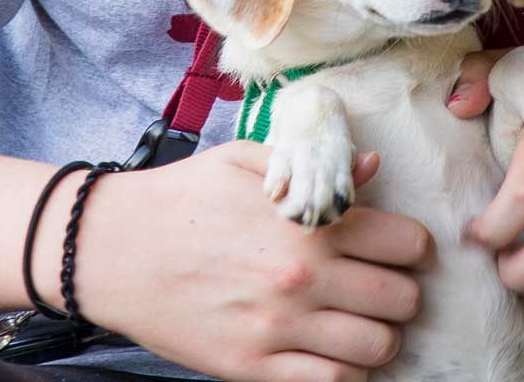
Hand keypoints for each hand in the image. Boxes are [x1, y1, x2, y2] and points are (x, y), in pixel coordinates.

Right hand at [68, 142, 432, 381]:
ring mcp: (278, 327)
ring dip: (380, 336)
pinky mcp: (251, 366)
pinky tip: (335, 352)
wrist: (112, 249)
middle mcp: (302, 277)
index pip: (406, 243)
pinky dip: (348, 372)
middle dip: (401, 292)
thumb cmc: (183, 197)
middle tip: (382, 286)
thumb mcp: (250, 162)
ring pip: (377, 347)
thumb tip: (372, 170)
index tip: (401, 249)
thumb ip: (315, 166)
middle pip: (401, 299)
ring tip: (362, 323)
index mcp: (309, 222)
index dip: (411, 247)